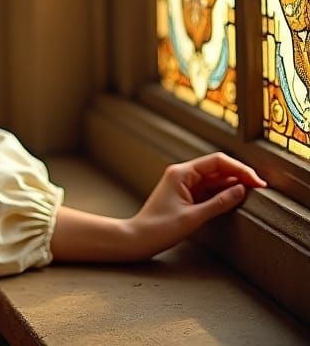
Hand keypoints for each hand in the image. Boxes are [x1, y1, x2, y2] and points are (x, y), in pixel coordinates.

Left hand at [127, 152, 267, 258]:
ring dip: (233, 183)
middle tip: (261, 187)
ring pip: (214, 179)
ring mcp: (183, 184)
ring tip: (253, 191)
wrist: (139, 237)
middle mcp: (182, 174)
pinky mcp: (185, 195)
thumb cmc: (161, 227)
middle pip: (216, 168)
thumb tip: (241, 190)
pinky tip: (236, 197)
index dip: (239, 169)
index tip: (257, 181)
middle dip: (239, 174)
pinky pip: (208, 189)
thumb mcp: (194, 217)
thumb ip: (219, 203)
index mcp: (181, 172)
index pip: (216, 161)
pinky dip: (223, 192)